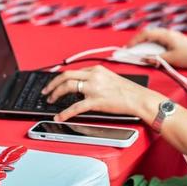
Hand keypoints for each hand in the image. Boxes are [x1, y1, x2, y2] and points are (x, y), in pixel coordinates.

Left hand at [41, 64, 158, 123]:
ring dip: (56, 94)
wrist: (140, 99)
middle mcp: (93, 76)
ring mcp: (94, 88)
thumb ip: (96, 79)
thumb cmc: (129, 91)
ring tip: (51, 101)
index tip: (54, 82)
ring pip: (68, 87)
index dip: (61, 77)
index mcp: (97, 70)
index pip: (73, 71)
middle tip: (46, 91)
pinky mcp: (96, 101)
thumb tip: (83, 85)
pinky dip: (65, 112)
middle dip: (52, 83)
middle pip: (66, 75)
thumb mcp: (110, 78)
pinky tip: (59, 116)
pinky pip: (76, 107)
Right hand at [129, 27, 186, 70]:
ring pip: (154, 35)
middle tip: (131, 49)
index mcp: (166, 35)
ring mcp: (172, 35)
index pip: (145, 34)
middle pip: (148, 33)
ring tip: (140, 50)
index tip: (127, 48)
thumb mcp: (171, 60)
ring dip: (146, 42)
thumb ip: (155, 59)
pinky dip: (153, 43)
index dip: (134, 41)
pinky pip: (160, 38)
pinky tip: (152, 50)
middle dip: (138, 41)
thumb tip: (144, 59)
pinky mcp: (176, 39)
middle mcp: (168, 32)